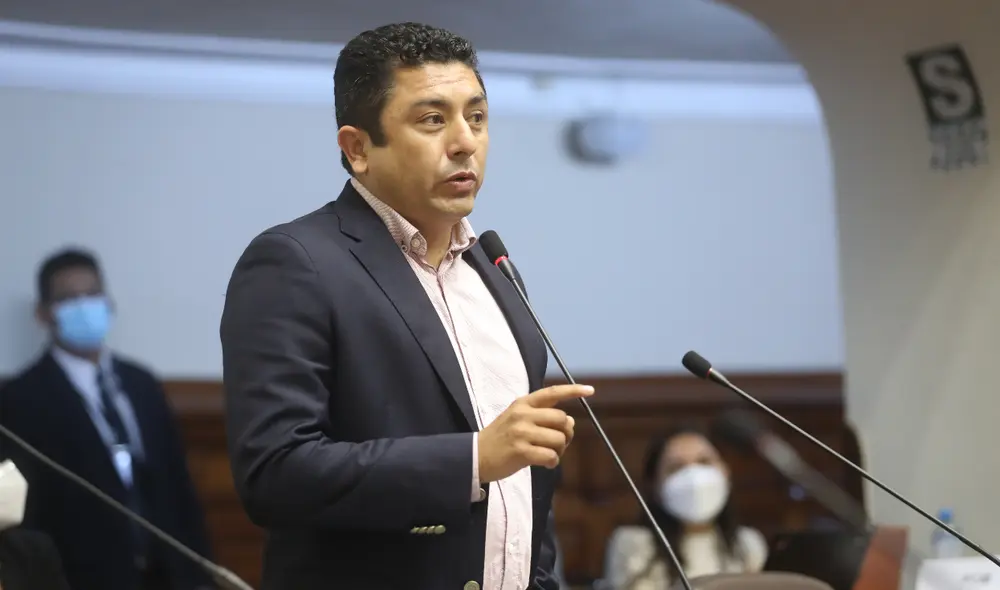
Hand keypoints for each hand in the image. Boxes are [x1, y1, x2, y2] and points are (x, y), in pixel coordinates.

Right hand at [477, 384, 593, 482]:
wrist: (475, 456)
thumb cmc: (501, 439)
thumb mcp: (518, 419)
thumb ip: (543, 417)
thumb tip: (570, 421)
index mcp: (523, 403)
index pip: (552, 392)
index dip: (573, 391)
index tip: (590, 390)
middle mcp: (522, 414)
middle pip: (562, 419)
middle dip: (566, 434)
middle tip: (559, 444)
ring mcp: (521, 432)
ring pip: (558, 439)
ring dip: (560, 450)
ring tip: (549, 455)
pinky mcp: (520, 451)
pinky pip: (550, 456)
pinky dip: (553, 462)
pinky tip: (546, 464)